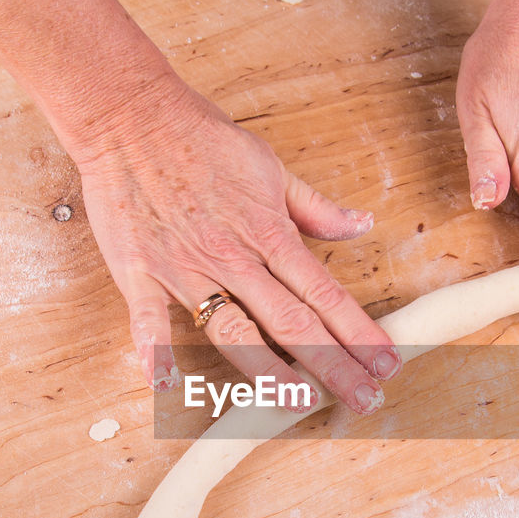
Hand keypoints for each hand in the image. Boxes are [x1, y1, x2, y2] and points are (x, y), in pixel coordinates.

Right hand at [76, 80, 400, 413]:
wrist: (131, 115)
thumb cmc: (202, 138)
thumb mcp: (271, 167)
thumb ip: (316, 207)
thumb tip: (362, 225)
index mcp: (268, 233)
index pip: (325, 293)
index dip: (359, 331)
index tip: (387, 362)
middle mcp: (233, 258)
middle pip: (292, 322)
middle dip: (333, 363)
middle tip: (365, 399)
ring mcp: (185, 267)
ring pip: (232, 330)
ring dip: (267, 371)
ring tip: (298, 402)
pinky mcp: (138, 270)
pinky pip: (146, 318)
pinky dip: (155, 352)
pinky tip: (167, 387)